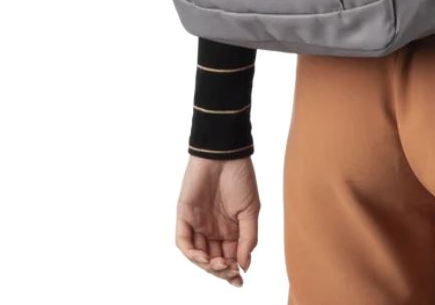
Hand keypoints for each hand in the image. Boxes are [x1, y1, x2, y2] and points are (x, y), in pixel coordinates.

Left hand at [176, 154, 260, 286]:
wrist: (225, 154)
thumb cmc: (240, 177)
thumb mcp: (251, 210)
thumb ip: (248, 238)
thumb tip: (245, 265)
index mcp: (231, 229)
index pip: (230, 257)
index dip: (233, 271)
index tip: (239, 280)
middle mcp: (213, 229)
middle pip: (213, 260)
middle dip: (221, 270)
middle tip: (230, 271)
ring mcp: (198, 224)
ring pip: (198, 255)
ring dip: (207, 265)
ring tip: (219, 264)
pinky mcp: (184, 216)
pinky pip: (184, 241)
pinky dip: (191, 253)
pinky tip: (203, 257)